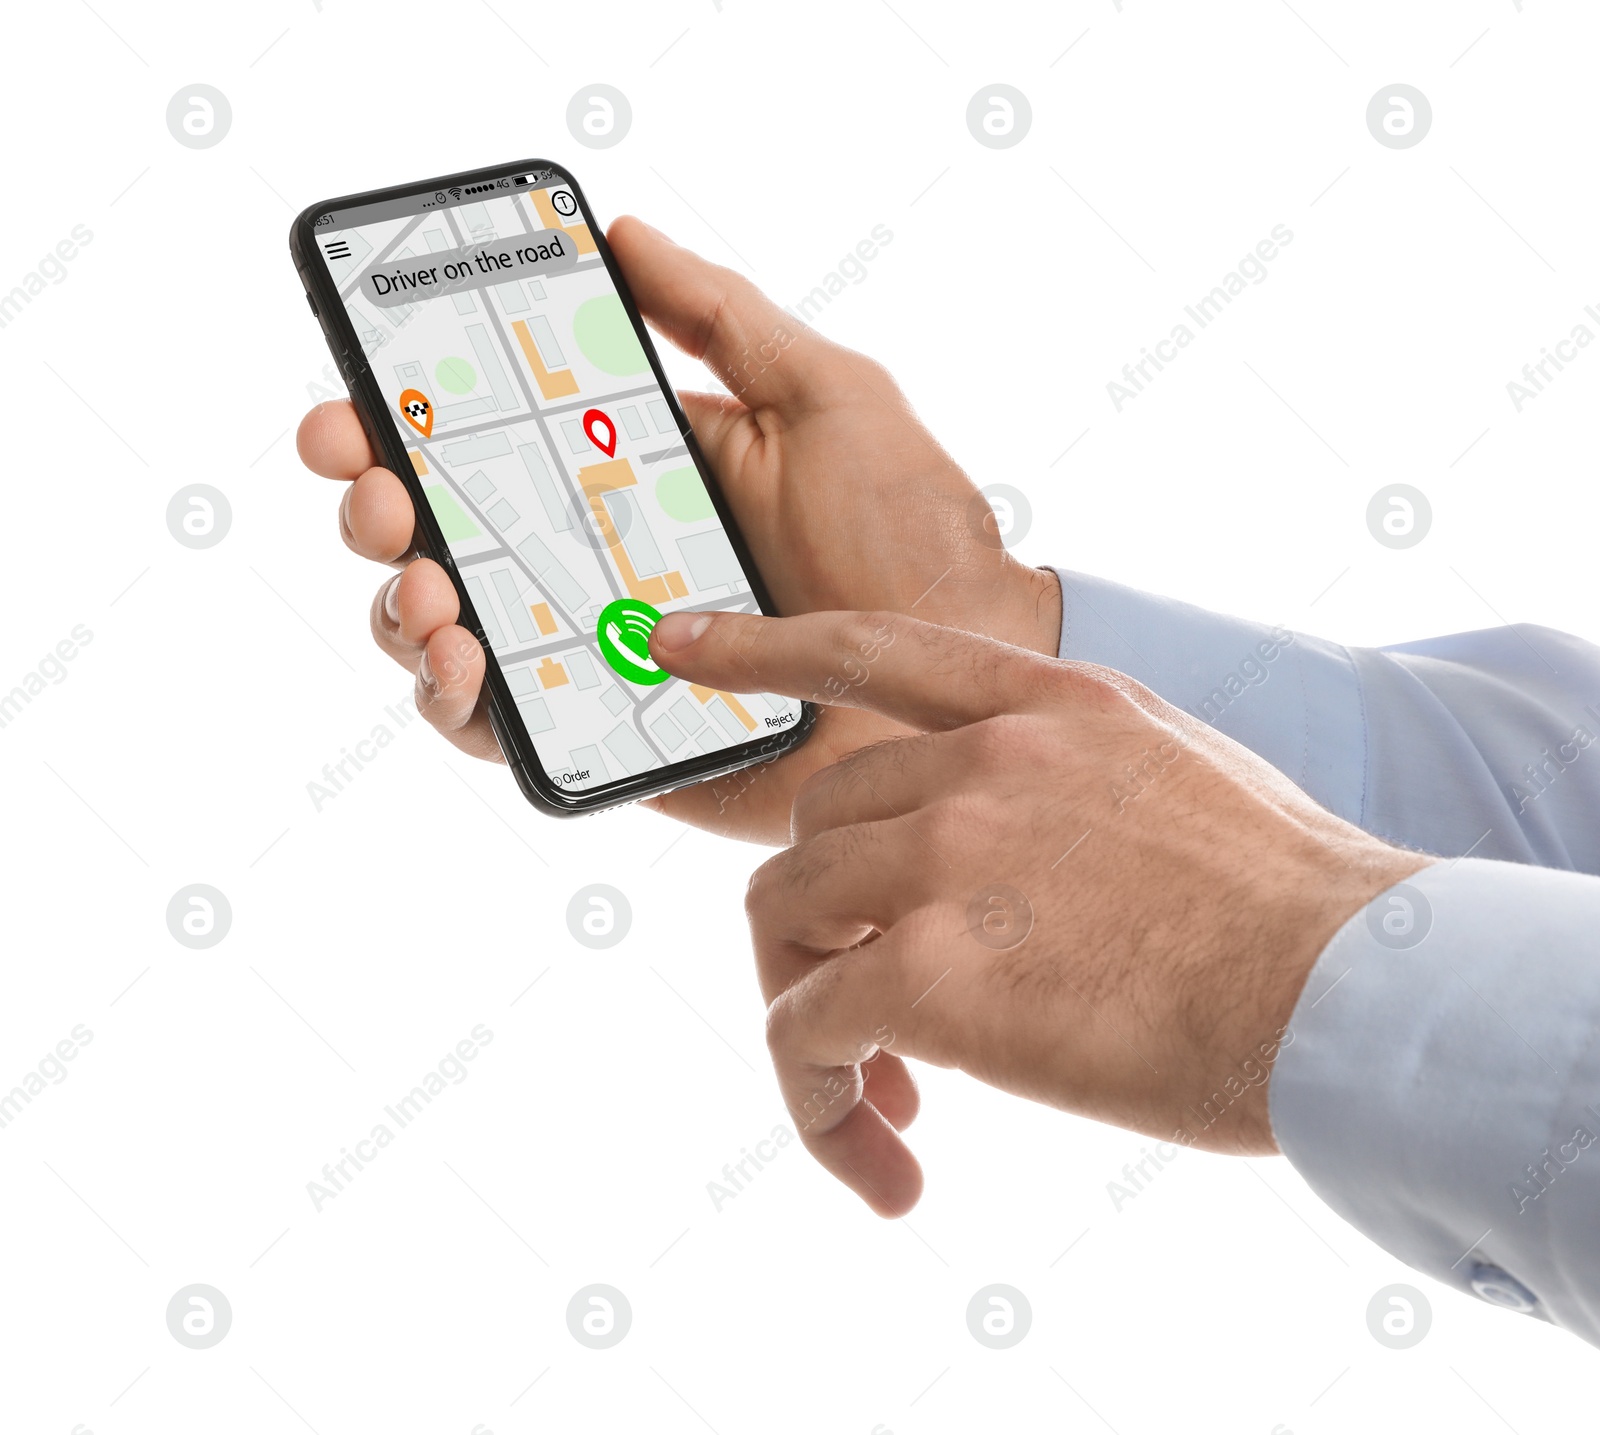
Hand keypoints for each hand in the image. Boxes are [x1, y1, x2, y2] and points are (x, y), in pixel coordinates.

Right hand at [295, 217, 1059, 843]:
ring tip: (427, 584)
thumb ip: (720, 317)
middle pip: (440, 531)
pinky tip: (464, 662)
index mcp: (631, 473)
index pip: (486, 438)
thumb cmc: (909, 535)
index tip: (357, 397)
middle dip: (376, 503)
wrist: (958, 678)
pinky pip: (498, 729)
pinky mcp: (605, 739)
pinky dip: (453, 701)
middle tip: (374, 491)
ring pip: (444, 628)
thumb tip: (621, 233)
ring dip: (400, 603)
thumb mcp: (822, 396)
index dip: (403, 416)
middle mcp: (595, 559)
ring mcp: (592, 652)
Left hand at [646, 606, 1430, 1215]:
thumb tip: (1006, 848)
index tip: (672, 642)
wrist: (1354, 993)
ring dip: (808, 1018)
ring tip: (883, 1105)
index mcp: (1046, 706)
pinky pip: (807, 1030)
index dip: (758, 644)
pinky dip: (818, 1101)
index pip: (867, 648)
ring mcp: (946, 855)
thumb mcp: (1178, 779)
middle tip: (871, 1030)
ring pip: (787, 927)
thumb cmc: (1289, 910)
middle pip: (813, 835)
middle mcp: (981, 762)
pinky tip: (883, 1155)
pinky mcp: (927, 969)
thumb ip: (1072, 783)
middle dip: (820, 933)